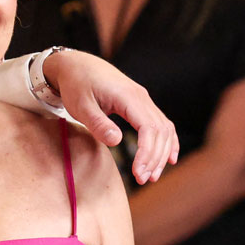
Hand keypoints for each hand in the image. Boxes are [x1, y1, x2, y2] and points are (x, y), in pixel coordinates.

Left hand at [43, 49, 178, 182]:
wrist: (76, 65)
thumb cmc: (76, 84)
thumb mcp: (80, 105)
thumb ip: (97, 123)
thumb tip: (116, 141)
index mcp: (128, 96)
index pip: (149, 128)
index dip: (147, 153)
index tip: (138, 173)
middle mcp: (141, 97)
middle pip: (160, 131)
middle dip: (154, 158)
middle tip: (142, 179)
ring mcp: (143, 99)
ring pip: (164, 129)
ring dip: (161, 153)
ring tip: (151, 175)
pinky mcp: (140, 104)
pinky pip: (161, 123)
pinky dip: (167, 141)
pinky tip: (168, 158)